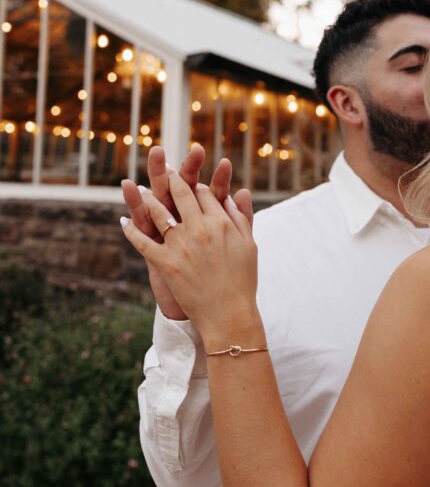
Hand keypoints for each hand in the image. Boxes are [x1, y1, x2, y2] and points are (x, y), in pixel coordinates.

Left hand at [121, 167, 258, 350]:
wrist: (229, 314)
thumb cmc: (242, 281)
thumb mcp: (249, 244)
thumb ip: (241, 216)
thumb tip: (238, 192)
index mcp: (220, 222)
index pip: (203, 193)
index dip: (195, 186)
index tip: (190, 184)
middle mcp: (199, 228)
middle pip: (180, 194)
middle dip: (170, 180)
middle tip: (163, 171)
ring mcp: (180, 245)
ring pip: (158, 212)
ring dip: (147, 199)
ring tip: (141, 192)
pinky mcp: (165, 262)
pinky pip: (142, 241)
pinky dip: (131, 230)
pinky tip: (124, 222)